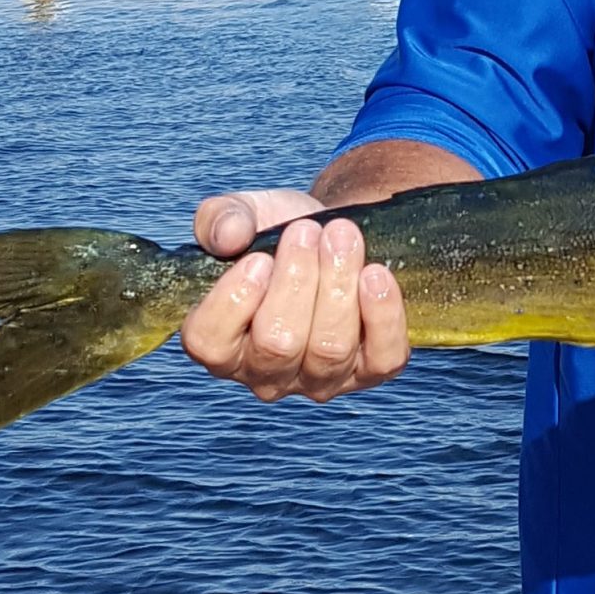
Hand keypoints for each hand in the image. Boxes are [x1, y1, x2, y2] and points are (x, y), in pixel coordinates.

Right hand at [180, 189, 409, 401]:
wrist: (334, 236)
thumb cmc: (279, 234)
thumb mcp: (244, 214)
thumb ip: (219, 219)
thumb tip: (227, 236)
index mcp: (220, 344)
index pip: (211, 343)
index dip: (235, 300)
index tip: (260, 257)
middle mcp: (265, 374)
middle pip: (278, 344)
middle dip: (297, 280)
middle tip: (308, 230)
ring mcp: (319, 379)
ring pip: (330, 348)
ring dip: (338, 286)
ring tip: (342, 237)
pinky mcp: (369, 372)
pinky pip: (382, 358)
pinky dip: (383, 315)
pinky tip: (376, 274)